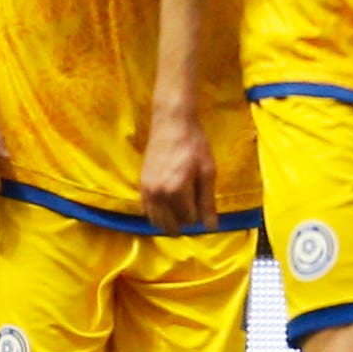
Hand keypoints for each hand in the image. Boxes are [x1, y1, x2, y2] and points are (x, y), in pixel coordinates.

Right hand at [138, 104, 217, 232]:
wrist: (171, 124)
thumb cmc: (194, 145)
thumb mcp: (207, 172)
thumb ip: (207, 201)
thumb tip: (212, 227)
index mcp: (176, 191)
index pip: (190, 220)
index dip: (200, 214)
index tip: (203, 200)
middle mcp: (158, 195)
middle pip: (170, 226)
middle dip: (184, 222)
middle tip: (193, 207)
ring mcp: (146, 191)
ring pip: (156, 221)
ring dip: (169, 220)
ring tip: (181, 208)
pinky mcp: (141, 186)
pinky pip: (146, 211)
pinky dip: (157, 213)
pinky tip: (167, 203)